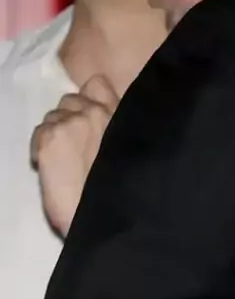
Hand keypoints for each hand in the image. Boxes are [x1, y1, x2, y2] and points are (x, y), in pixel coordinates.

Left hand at [31, 75, 118, 236]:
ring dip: (55, 132)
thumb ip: (120, 129)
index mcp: (120, 114)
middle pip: (69, 99)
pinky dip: (41, 148)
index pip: (97, 84)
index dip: (90, 98)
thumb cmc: (125, 188)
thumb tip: (106, 126)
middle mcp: (95, 112)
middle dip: (70, 117)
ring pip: (51, 116)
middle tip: (76, 143)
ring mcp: (70, 124)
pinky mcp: (49, 140)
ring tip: (64, 157)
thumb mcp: (133, 148)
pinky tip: (51, 166)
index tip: (91, 117)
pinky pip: (38, 132)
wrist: (105, 214)